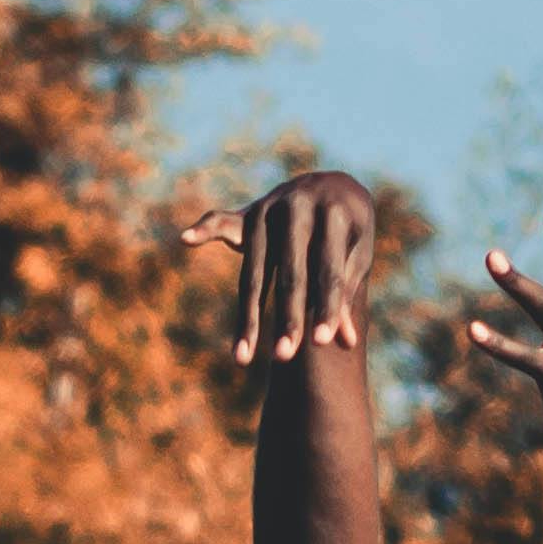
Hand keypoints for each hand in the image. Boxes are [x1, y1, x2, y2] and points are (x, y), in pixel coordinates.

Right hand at [184, 166, 374, 363]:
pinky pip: (222, 222)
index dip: (328, 306)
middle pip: (291, 273)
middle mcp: (299, 207)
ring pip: (255, 271)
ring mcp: (270, 209)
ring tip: (243, 358)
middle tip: (284, 358)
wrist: (332, 185)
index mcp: (335, 214)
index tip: (322, 342)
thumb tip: (346, 345)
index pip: (329, 270)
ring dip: (248, 317)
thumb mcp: (356, 258)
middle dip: (289, 318)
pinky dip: (206, 229)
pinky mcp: (248, 214)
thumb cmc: (349, 233)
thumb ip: (346, 297)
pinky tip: (186, 239)